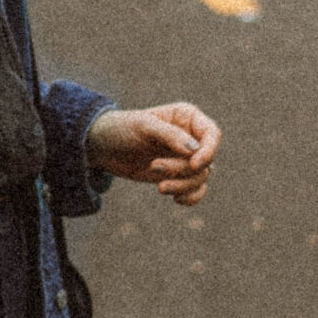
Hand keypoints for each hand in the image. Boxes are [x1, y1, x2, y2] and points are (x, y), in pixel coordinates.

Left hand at [85, 104, 221, 204]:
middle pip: (205, 161)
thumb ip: (170, 135)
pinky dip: (191, 197)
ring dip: (183, 186)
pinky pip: (196, 190)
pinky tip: (176, 199)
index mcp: (187, 118)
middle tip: (154, 167)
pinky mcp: (177, 176)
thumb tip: (194, 150)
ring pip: (201, 178)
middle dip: (182, 169)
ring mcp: (186, 158)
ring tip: (160, 187)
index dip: (208, 151)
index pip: (212, 134)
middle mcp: (192, 137)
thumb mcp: (144, 127)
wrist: (104, 147)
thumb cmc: (122, 129)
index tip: (194, 165)